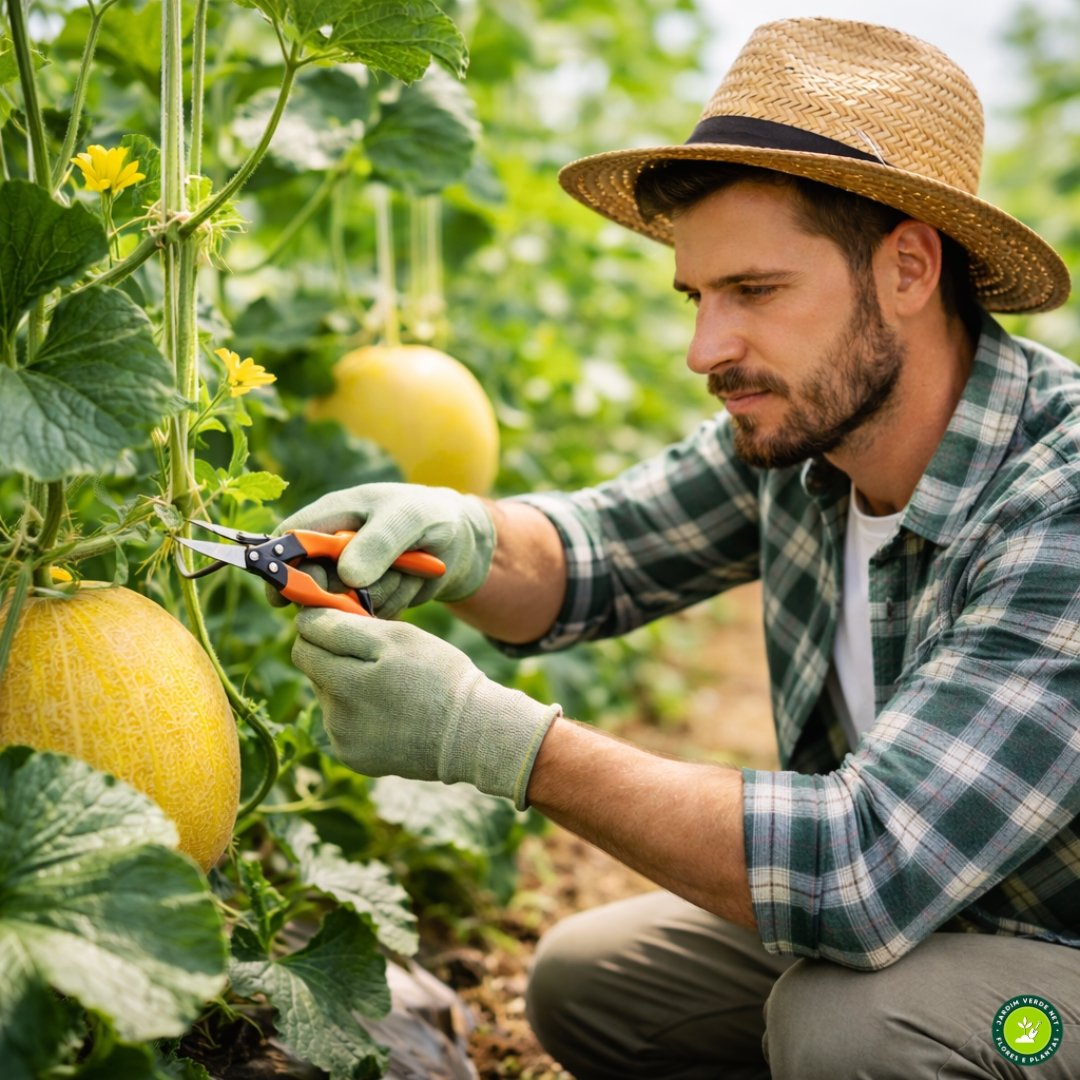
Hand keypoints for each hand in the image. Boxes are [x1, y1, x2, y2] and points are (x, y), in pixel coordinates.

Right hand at [272, 483, 495, 617]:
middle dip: (341, 590)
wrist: (461, 541)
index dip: (279, 567)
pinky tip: (409, 584)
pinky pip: (367, 617)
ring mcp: (350, 575)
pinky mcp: (368, 599)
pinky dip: (392, 605)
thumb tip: (345, 576)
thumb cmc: (431, 516)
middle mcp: (334, 547)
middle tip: (371, 582)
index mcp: (332, 515)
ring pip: (343, 604)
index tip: (285, 596)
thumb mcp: (409, 519)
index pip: (289, 540)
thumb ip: (378, 542)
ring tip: (406, 570)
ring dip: (379, 594)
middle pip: (311, 581)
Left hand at [292, 608, 560, 808]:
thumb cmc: (439, 674)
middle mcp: (336, 714)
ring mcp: (342, 740)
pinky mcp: (353, 759)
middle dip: (335, 655)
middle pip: (314, 669)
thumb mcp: (398, 636)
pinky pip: (341, 724)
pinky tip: (389, 712)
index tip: (347, 622)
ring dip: (346, 684)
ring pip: (327, 696)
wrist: (471, 734)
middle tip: (375, 656)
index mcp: (344, 679)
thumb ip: (344, 624)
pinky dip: (357, 713)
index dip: (323, 625)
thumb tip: (305, 617)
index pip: (304, 640)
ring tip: (389, 687)